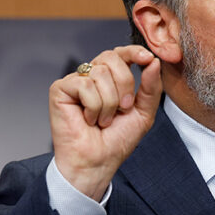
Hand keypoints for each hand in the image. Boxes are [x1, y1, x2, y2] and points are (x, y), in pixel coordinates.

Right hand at [49, 45, 161, 199]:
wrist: (98, 162)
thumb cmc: (117, 141)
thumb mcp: (143, 112)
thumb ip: (151, 87)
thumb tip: (154, 61)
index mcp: (111, 78)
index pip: (121, 53)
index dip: (134, 52)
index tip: (147, 58)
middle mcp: (92, 76)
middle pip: (111, 57)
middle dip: (124, 83)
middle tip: (123, 108)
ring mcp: (75, 81)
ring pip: (99, 73)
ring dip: (109, 103)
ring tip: (103, 120)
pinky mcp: (60, 89)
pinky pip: (85, 85)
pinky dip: (93, 107)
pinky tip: (88, 120)